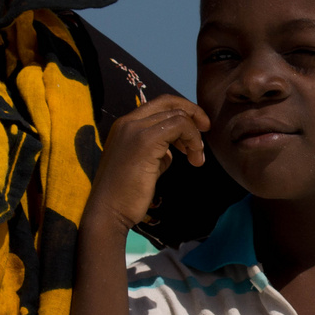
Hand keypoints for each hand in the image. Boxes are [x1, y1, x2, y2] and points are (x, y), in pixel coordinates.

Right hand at [84, 95, 209, 234]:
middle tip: (206, 130)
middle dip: (193, 113)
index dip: (182, 112)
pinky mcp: (145, 141)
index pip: (159, 104)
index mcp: (125, 125)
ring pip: (177, 115)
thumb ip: (158, 152)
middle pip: (169, 102)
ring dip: (194, 135)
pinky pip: (179, 126)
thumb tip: (174, 149)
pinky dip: (192, 139)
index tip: (196, 130)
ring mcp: (135, 129)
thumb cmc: (125, 195)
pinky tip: (193, 159)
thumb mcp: (144, 165)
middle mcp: (128, 122)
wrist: (108, 212)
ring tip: (196, 158)